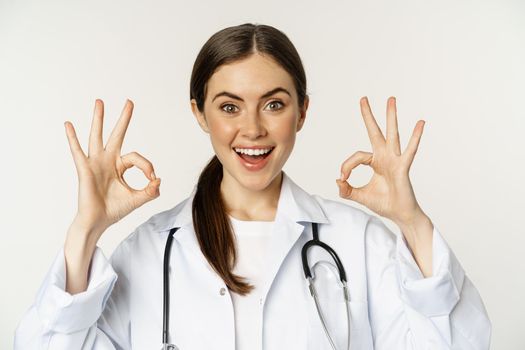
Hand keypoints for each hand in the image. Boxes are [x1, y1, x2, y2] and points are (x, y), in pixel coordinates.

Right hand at [64, 99, 160, 233]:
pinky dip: (72, 138)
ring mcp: (95, 163)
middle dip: (124, 119)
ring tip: (100, 102)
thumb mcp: (138, 199)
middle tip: (130, 102)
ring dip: (98, 119)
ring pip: (97, 136)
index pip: (137, 158)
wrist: (98, 222)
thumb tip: (159, 180)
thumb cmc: (114, 210)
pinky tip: (68, 125)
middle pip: (117, 135)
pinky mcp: (84, 169)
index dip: (147, 166)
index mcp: (119, 166)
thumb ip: (150, 191)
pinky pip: (77, 151)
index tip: (152, 179)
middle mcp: (107, 161)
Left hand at [336, 96, 424, 225]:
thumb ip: (347, 190)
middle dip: (368, 116)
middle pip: (375, 132)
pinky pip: (410, 150)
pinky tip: (420, 123)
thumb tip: (337, 180)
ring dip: (391, 117)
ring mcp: (395, 160)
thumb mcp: (359, 196)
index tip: (343, 177)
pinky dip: (415, 137)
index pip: (357, 157)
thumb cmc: (384, 203)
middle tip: (363, 98)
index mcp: (375, 162)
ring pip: (392, 134)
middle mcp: (385, 157)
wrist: (399, 215)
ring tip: (390, 99)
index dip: (347, 165)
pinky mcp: (403, 167)